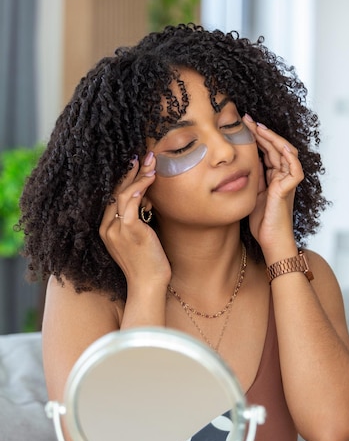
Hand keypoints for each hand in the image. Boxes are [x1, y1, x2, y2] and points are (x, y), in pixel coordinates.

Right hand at [99, 153, 170, 287]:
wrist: (148, 286)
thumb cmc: (148, 264)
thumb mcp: (139, 238)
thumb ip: (138, 220)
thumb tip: (147, 200)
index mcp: (107, 229)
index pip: (112, 197)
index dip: (124, 179)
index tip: (136, 164)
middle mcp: (107, 228)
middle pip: (115, 192)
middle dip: (130, 171)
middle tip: (143, 154)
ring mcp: (116, 230)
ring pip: (123, 194)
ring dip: (138, 175)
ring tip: (151, 162)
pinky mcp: (129, 231)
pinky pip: (131, 203)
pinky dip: (140, 188)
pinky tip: (149, 178)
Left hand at [243, 115, 303, 257]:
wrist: (270, 239)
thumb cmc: (261, 221)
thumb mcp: (252, 192)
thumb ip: (252, 176)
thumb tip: (243, 159)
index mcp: (274, 176)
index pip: (267, 150)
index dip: (257, 136)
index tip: (243, 124)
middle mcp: (283, 175)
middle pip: (276, 146)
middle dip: (262, 132)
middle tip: (247, 119)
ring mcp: (288, 181)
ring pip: (285, 151)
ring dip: (272, 138)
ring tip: (257, 127)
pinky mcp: (290, 188)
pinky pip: (294, 167)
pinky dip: (288, 155)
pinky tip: (277, 144)